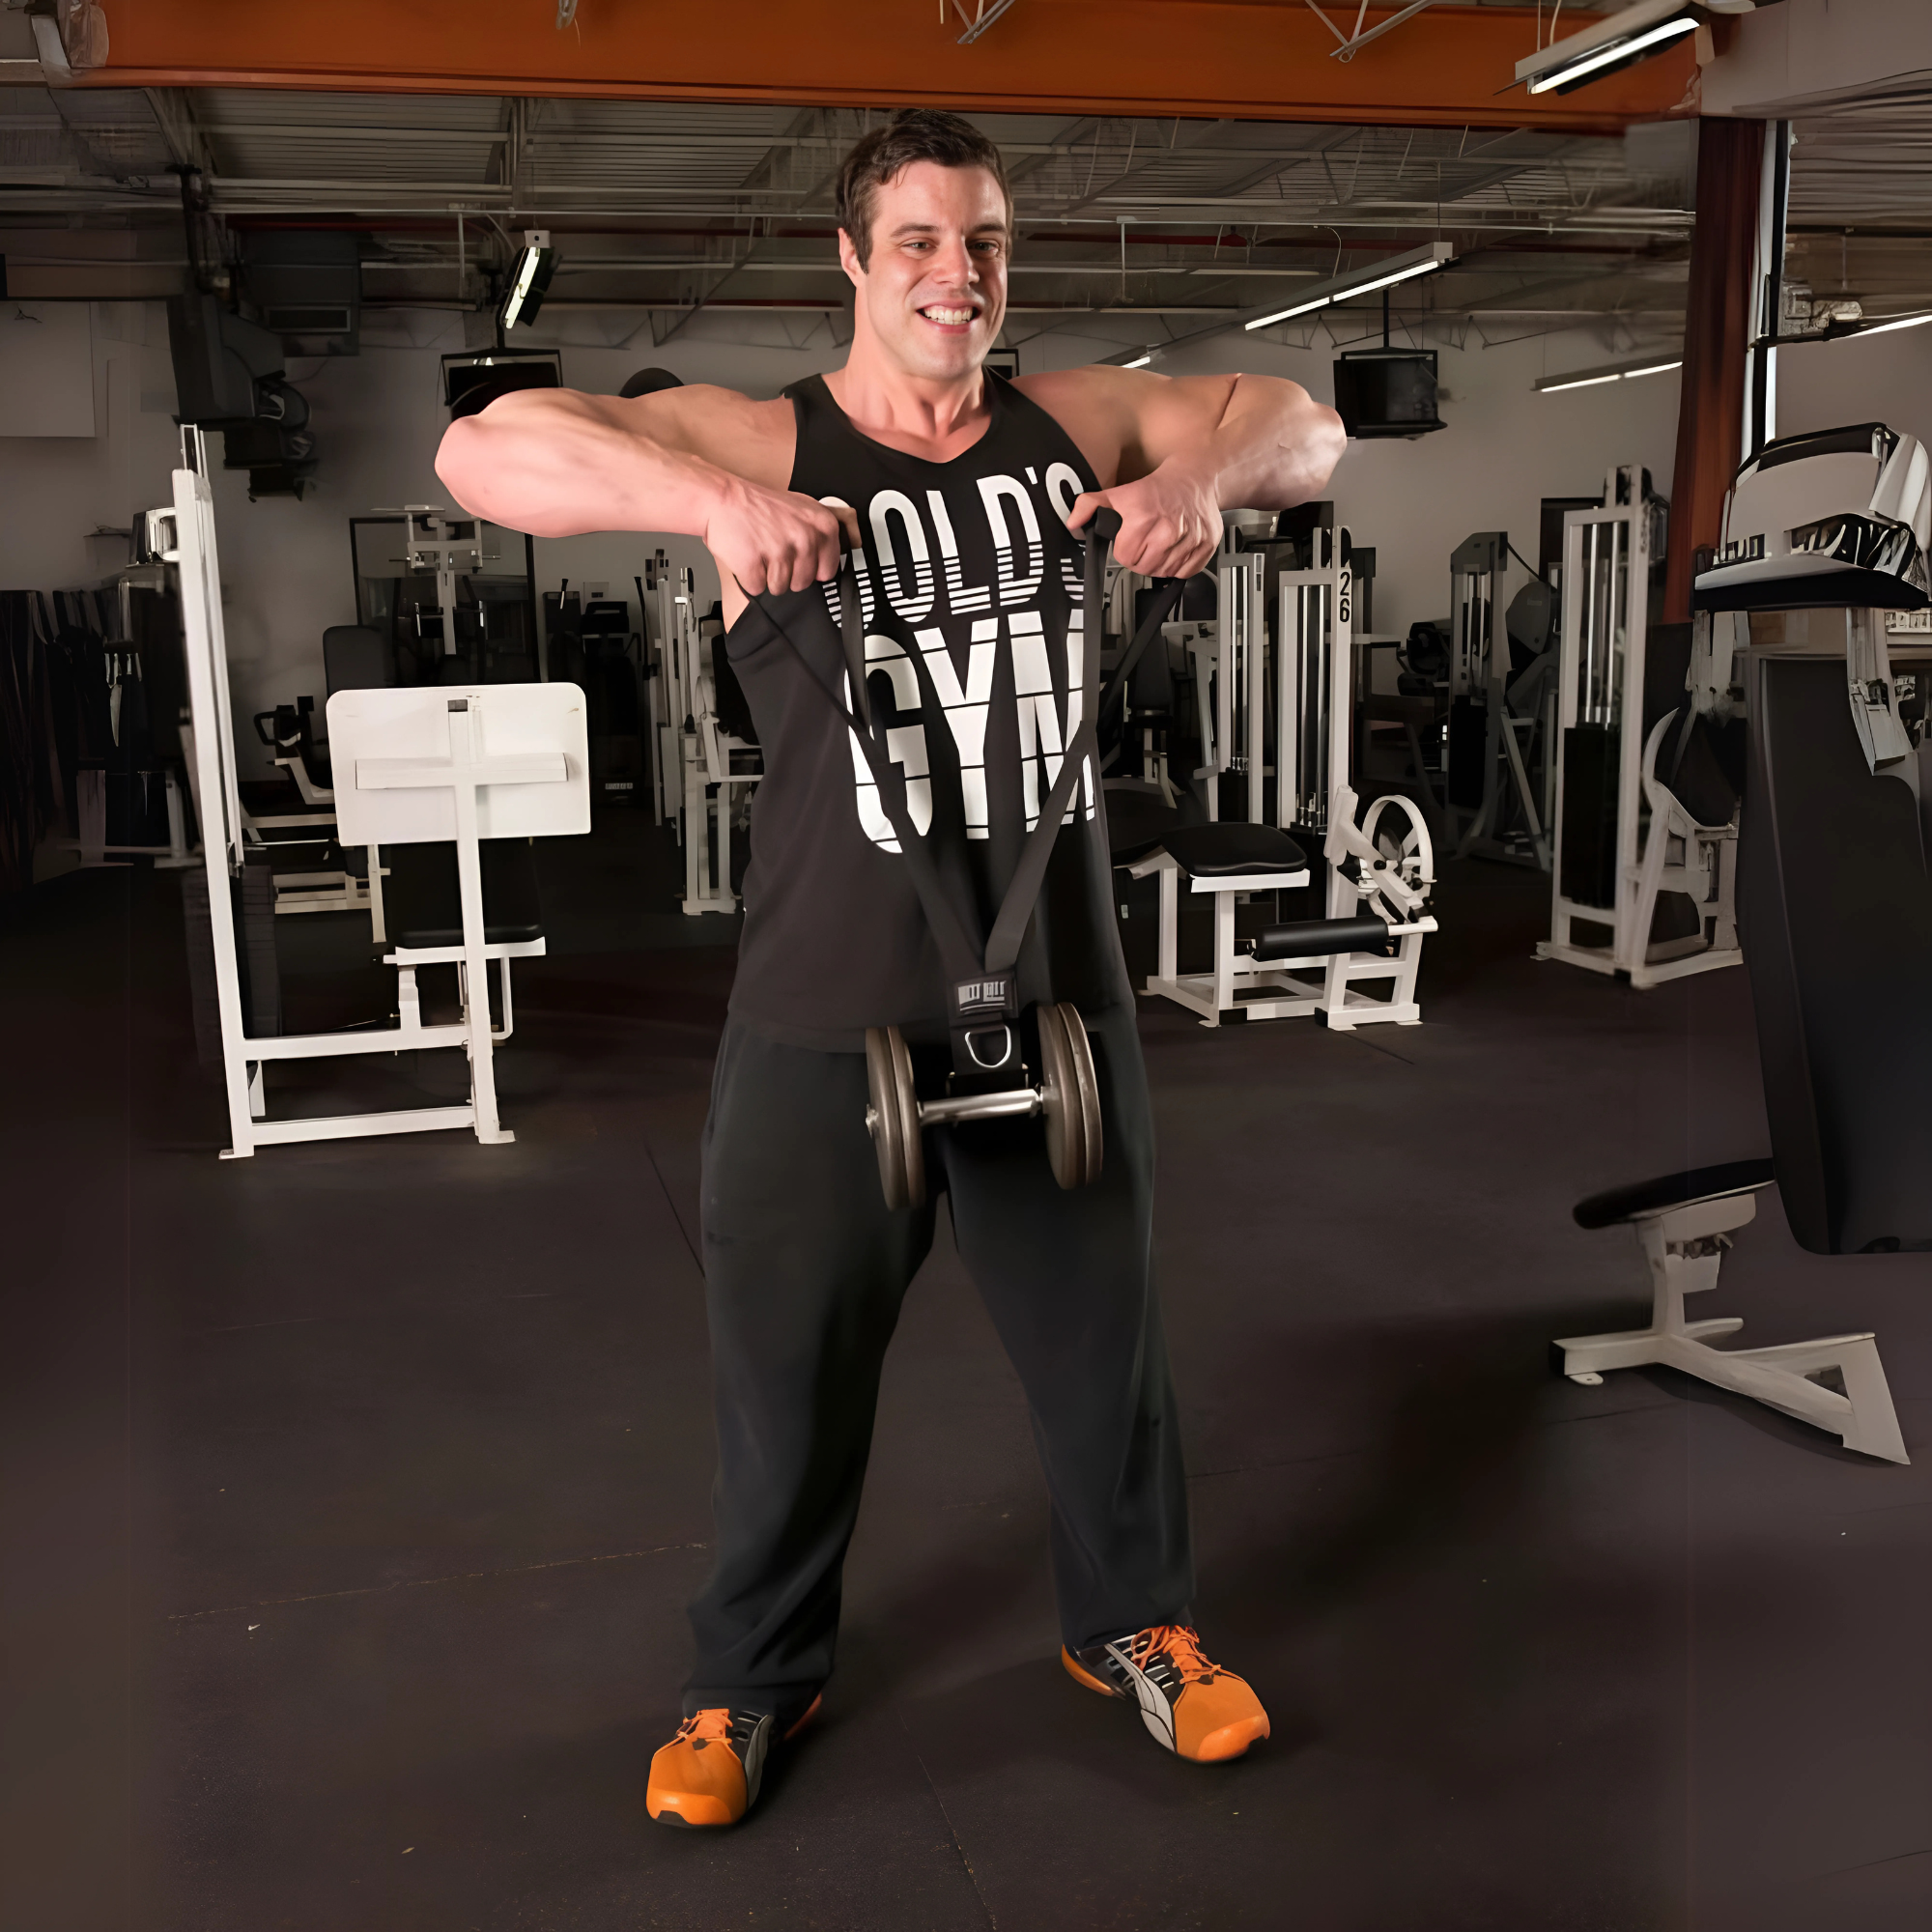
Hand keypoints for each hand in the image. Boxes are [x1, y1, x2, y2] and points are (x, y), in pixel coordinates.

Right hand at [704, 477, 861, 598]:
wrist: (721, 498)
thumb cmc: (758, 504)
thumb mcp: (802, 507)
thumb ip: (822, 530)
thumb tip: (849, 543)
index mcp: (821, 525)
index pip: (828, 571)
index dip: (810, 568)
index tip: (798, 558)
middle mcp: (804, 538)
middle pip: (803, 583)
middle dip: (787, 573)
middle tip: (772, 549)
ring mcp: (779, 552)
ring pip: (780, 588)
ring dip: (767, 575)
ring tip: (759, 550)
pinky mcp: (754, 565)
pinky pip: (757, 587)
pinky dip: (748, 577)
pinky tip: (746, 555)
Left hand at [1070, 463, 1221, 578]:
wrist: (1194, 477)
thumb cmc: (1157, 488)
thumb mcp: (1118, 493)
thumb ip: (1090, 506)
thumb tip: (1074, 522)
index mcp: (1143, 517)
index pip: (1125, 558)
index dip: (1124, 551)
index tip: (1128, 542)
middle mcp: (1168, 529)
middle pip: (1144, 568)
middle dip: (1140, 559)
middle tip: (1145, 543)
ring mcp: (1190, 538)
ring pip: (1165, 572)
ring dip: (1159, 564)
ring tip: (1160, 545)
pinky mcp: (1206, 544)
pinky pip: (1186, 572)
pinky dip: (1179, 566)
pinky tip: (1175, 549)